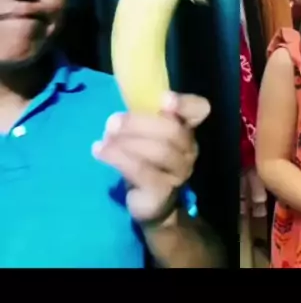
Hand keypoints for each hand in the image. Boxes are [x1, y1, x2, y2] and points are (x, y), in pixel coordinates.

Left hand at [92, 92, 210, 222]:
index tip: (164, 99)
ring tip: (105, 139)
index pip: (199, 110)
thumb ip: (139, 121)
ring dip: (127, 142)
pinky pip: (142, 171)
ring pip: (159, 151)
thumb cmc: (146, 160)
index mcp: (186, 130)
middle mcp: (188, 151)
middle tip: (112, 122)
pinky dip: (118, 159)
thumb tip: (115, 119)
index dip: (185, 103)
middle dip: (139, 123)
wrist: (150, 203)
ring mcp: (178, 173)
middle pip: (173, 131)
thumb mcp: (144, 136)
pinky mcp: (161, 191)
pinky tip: (100, 151)